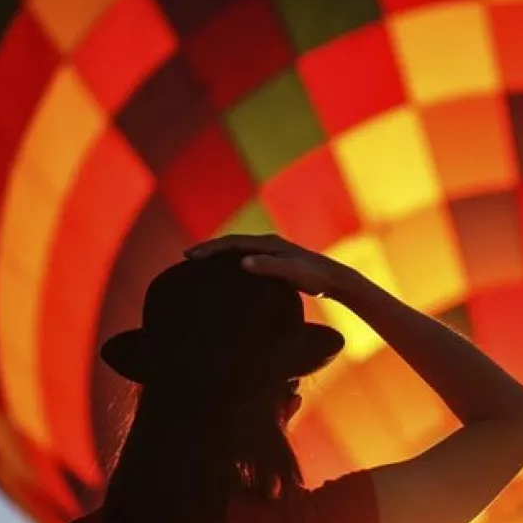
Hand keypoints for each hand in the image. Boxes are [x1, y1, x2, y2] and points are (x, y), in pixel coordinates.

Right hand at [185, 234, 359, 299]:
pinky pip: (247, 259)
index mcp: (268, 243)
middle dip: (209, 249)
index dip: (210, 248)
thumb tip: (243, 262)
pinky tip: (227, 276)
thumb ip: (269, 267)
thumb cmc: (314, 278)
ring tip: (200, 265)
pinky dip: (231, 263)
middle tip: (187, 258)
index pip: (231, 242)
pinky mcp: (276, 262)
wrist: (335, 280)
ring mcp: (272, 251)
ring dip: (219, 255)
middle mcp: (268, 243)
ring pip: (238, 250)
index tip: (190, 256)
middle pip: (231, 243)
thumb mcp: (291, 273)